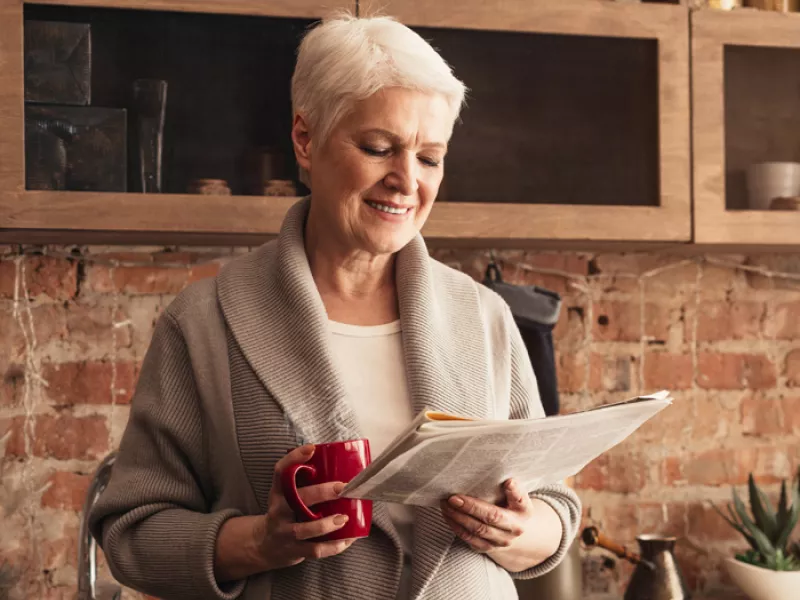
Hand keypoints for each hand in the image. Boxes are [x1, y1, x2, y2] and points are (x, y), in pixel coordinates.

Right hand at [253, 444, 356, 569]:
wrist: (264, 545)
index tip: (311, 448)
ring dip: (326, 524)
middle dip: (321, 492)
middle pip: (297, 499)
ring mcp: (285, 532)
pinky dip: (333, 547)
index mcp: (278, 492)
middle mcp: (279, 511)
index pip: (280, 471)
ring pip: (304, 530)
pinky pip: (315, 550)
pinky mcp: (294, 550)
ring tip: (344, 518)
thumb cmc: (285, 513)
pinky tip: (347, 539)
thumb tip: (339, 462)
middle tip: (342, 487)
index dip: (294, 458)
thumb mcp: (286, 495)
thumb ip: (304, 483)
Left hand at [440, 478, 561, 571]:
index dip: (513, 493)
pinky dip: (456, 526)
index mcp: (523, 513)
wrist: (514, 532)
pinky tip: (447, 515)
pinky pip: (469, 539)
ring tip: (445, 504)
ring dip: (458, 517)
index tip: (506, 483)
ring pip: (477, 530)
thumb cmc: (513, 507)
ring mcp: (499, 541)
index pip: (519, 501)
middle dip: (470, 507)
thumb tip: (509, 481)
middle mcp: (513, 530)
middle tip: (453, 497)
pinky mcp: (486, 548)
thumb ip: (514, 490)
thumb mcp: (519, 497)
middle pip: (491, 518)